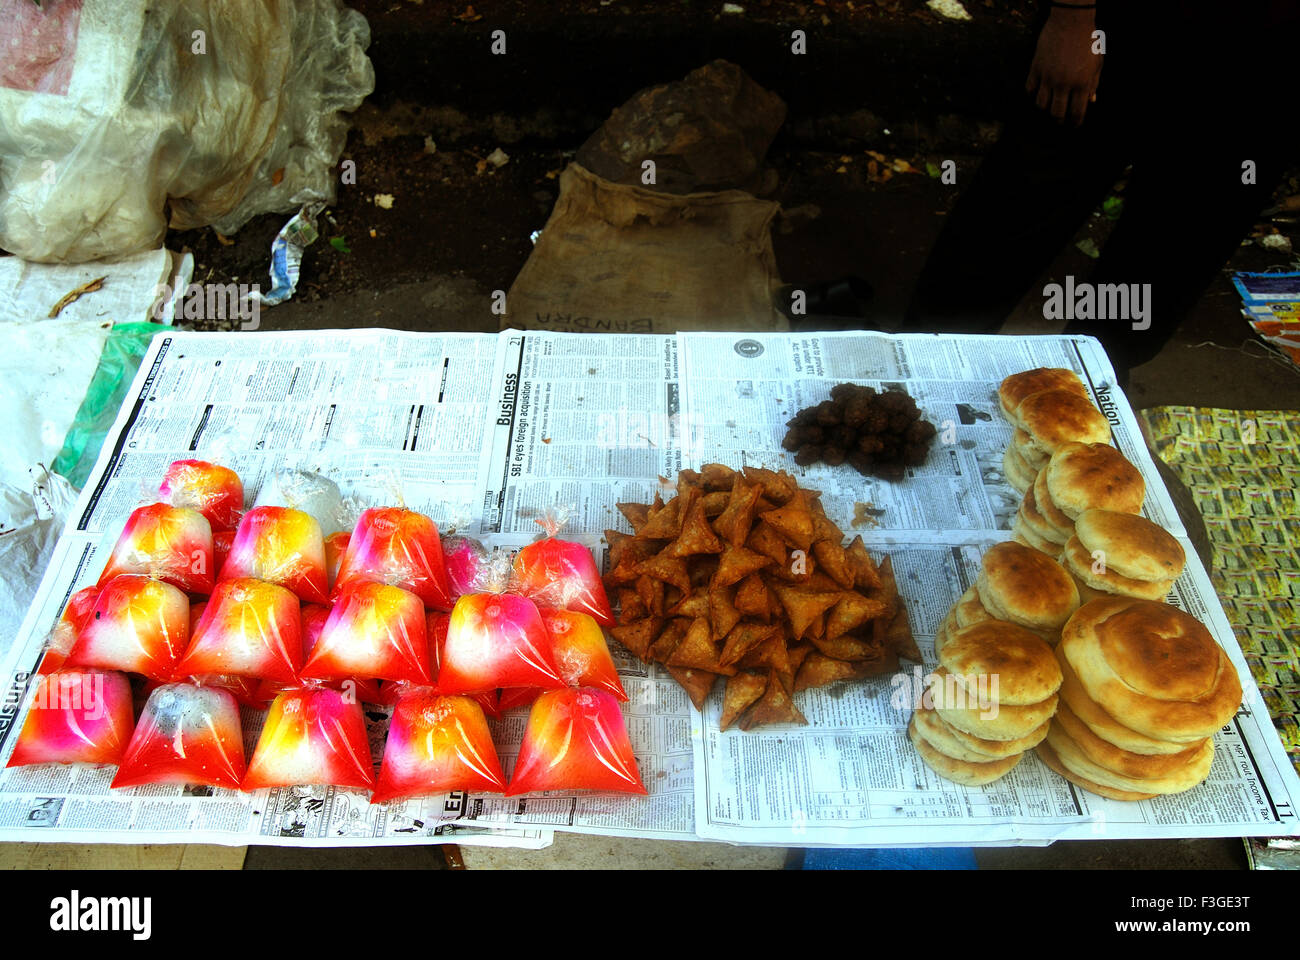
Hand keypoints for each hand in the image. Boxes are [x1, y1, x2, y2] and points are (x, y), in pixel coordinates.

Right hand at [1025, 7, 1103, 125]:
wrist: (1070, 22)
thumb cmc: (1087, 41)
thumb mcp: (1097, 62)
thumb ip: (1094, 83)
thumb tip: (1091, 101)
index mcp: (1082, 83)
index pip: (1077, 112)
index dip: (1075, 122)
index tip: (1074, 125)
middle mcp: (1064, 83)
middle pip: (1056, 113)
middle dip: (1058, 120)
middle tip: (1060, 119)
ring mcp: (1048, 77)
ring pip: (1041, 105)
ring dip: (1045, 108)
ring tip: (1049, 105)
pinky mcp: (1036, 69)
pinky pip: (1029, 89)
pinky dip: (1033, 94)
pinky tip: (1038, 92)